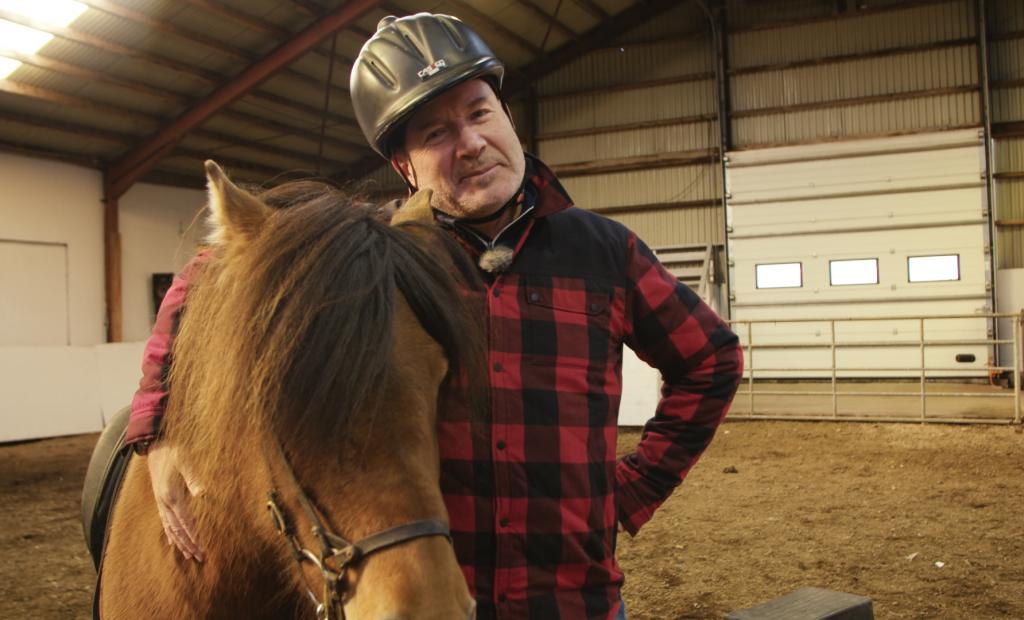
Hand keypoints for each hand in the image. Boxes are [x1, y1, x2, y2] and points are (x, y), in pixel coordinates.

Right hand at [146, 442, 204, 560]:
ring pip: (170, 528)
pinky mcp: (160, 500)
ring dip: (180, 543)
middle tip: (199, 558)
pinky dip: (170, 534)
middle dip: (188, 545)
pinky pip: (165, 522)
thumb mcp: (185, 461)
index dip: (193, 535)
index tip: (201, 548)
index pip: (185, 521)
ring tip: (188, 556)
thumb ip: (193, 478)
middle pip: (178, 530)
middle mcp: (164, 503)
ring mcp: (161, 503)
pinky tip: (174, 542)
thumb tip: (202, 493)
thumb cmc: (173, 452)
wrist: (155, 447)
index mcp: (171, 495)